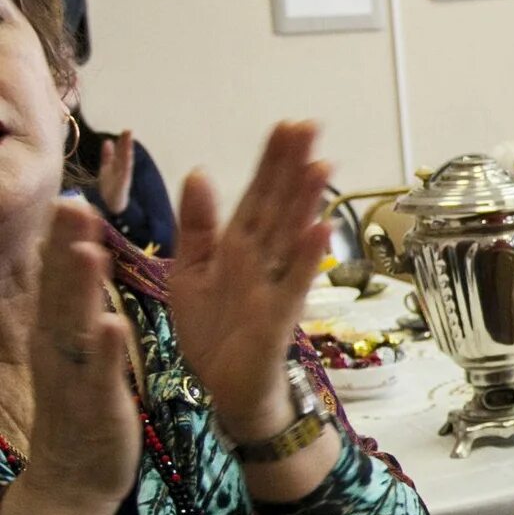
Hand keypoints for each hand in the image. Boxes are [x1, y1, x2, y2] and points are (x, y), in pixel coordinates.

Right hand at [26, 200, 138, 508]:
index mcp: (59, 333)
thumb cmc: (84, 407)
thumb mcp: (78, 352)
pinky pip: (101, 374)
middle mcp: (59, 349)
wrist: (74, 479)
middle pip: (60, 291)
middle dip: (66, 247)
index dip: (63, 239)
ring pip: (75, 326)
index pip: (58, 278)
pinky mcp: (97, 405)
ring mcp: (75, 376)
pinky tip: (112, 323)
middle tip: (73, 203)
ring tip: (86, 249)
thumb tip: (78, 263)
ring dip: (80, 288)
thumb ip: (77, 311)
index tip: (73, 196)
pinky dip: (105, 349)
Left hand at [95, 129, 134, 215]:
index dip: (123, 141)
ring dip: (128, 149)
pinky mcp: (123, 183)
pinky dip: (127, 162)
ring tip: (129, 139)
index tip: (126, 130)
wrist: (111, 205)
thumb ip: (108, 155)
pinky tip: (128, 155)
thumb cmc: (109, 188)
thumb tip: (107, 140)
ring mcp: (123, 176)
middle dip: (126, 142)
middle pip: (124, 153)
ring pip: (126, 160)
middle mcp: (122, 169)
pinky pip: (126, 171)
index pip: (120, 150)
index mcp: (117, 164)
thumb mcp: (106, 168)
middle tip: (129, 130)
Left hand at [167, 122, 332, 445]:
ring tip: (322, 165)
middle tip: (310, 126)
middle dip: (292, 168)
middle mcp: (261, 260)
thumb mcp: (189, 271)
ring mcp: (273, 286)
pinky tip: (320, 230)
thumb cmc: (213, 331)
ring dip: (307, 203)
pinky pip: (293, 284)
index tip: (287, 125)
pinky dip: (306, 258)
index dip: (271, 162)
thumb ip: (196, 225)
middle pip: (278, 207)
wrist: (224, 389)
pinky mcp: (278, 317)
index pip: (256, 195)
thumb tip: (198, 170)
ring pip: (291, 237)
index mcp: (237, 246)